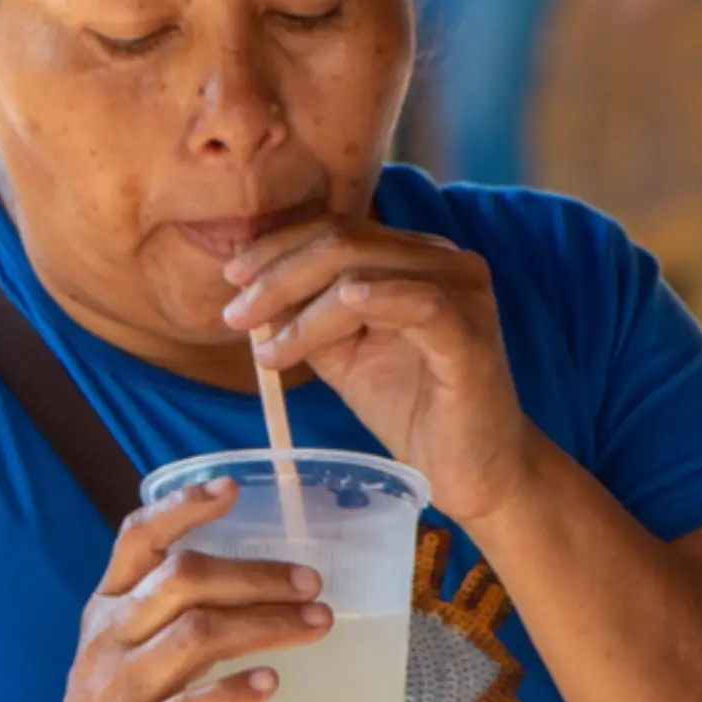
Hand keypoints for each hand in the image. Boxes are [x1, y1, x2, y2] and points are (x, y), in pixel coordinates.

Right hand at [43, 480, 331, 701]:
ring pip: (198, 636)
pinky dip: (235, 690)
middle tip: (309, 582)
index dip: (180, 508)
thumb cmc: (116, 684)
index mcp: (110, 600)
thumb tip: (256, 567)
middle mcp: (112, 633)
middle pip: (183, 582)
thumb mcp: (122, 631)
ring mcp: (123, 683)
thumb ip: (167, 598)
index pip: (138, 538)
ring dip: (266, 624)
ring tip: (316, 622)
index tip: (228, 489)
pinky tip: (270, 681)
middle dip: (254, 576)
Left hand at [221, 219, 529, 526]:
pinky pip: (419, 303)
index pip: (337, 229)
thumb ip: (307, 317)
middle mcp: (444, 262)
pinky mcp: (471, 335)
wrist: (471, 471)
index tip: (230, 278)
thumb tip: (248, 294)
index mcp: (414, 257)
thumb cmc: (412, 408)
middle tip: (234, 314)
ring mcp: (463, 294)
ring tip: (265, 347)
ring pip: (365, 271)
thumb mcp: (345, 354)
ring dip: (302, 307)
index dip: (277, 246)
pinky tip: (336, 308)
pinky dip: (374, 300)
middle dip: (277, 276)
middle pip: (343, 242)